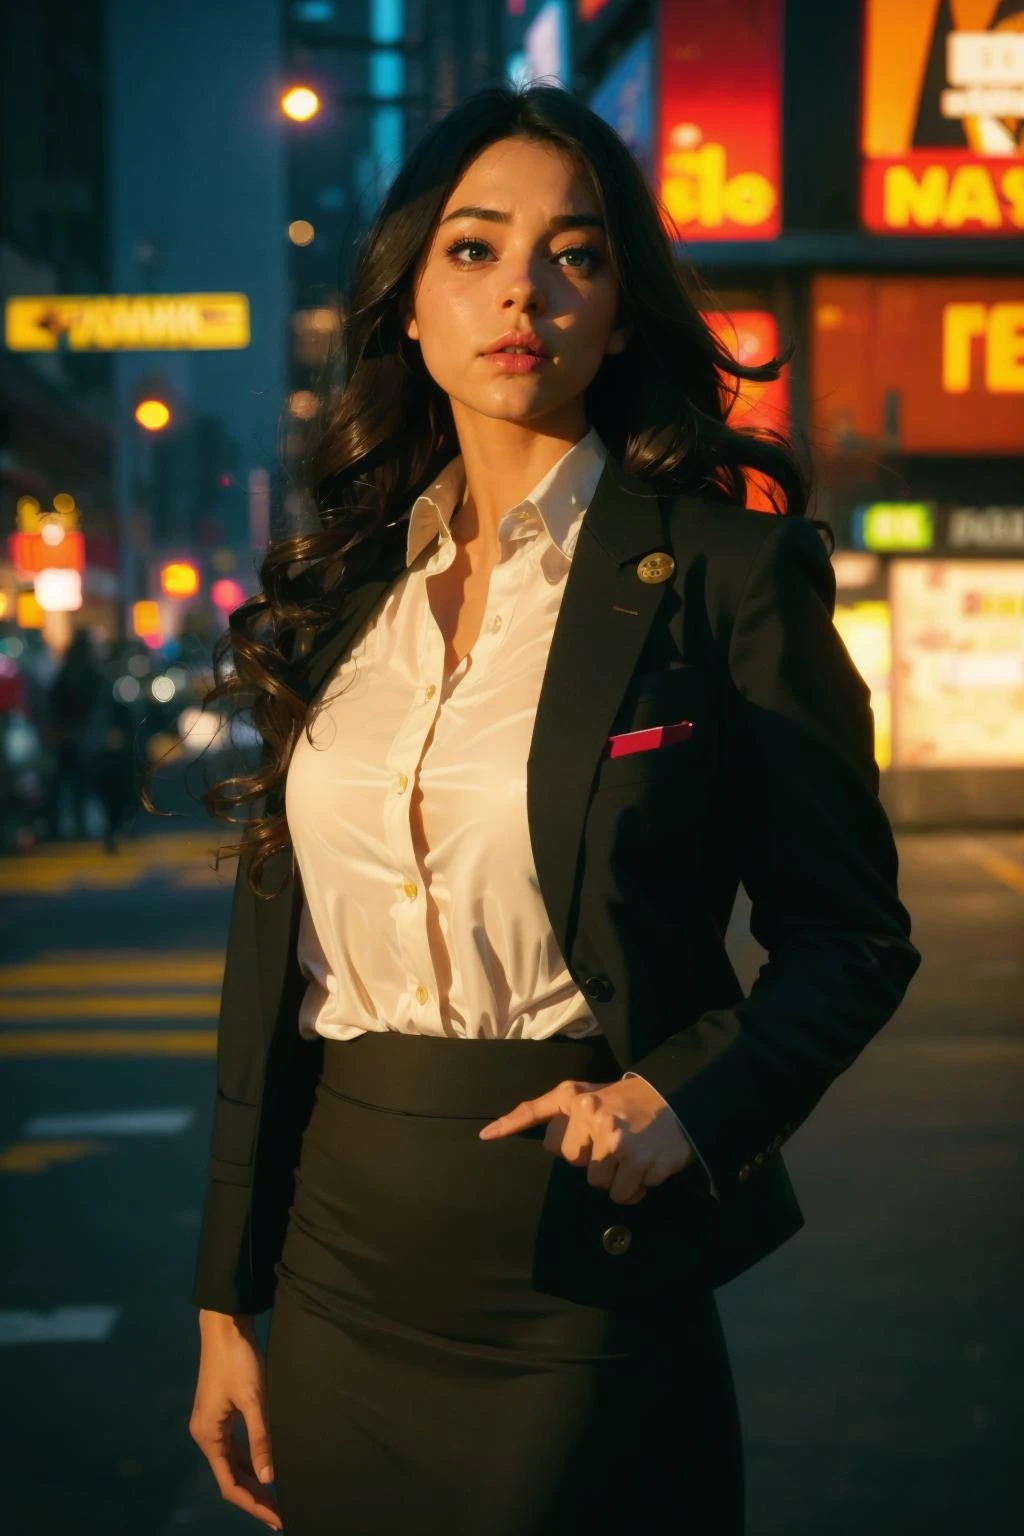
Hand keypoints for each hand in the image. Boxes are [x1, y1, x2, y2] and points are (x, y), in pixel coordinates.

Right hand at [190, 1311, 281, 1531]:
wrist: (225, 1326)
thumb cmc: (238, 1360)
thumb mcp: (253, 1399)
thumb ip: (261, 1438)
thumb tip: (269, 1477)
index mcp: (208, 1436)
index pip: (230, 1484)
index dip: (253, 1504)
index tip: (276, 1518)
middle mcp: (206, 1435)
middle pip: (230, 1478)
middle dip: (255, 1498)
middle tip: (282, 1515)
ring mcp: (212, 1425)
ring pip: (233, 1464)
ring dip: (253, 1482)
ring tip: (277, 1500)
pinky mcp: (221, 1414)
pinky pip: (235, 1449)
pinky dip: (250, 1463)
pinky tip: (265, 1469)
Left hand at [478, 1076, 695, 1204]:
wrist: (678, 1095)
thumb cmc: (620, 1097)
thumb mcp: (576, 1092)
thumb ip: (534, 1111)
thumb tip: (486, 1133)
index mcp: (577, 1102)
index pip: (554, 1147)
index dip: (573, 1144)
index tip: (588, 1136)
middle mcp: (597, 1122)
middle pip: (579, 1168)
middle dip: (595, 1160)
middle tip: (614, 1140)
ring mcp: (622, 1146)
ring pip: (601, 1186)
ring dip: (616, 1177)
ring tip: (631, 1153)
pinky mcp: (644, 1166)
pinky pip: (626, 1196)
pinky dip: (636, 1188)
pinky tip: (645, 1165)